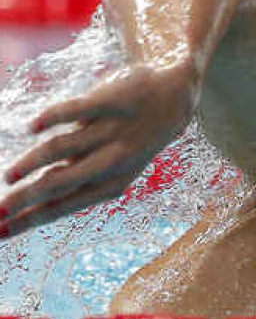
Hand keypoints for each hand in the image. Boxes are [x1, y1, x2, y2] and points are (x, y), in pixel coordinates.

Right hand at [0, 62, 196, 238]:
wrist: (177, 99)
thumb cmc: (131, 139)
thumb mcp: (108, 166)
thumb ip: (73, 177)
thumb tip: (31, 194)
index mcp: (111, 184)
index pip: (62, 206)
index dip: (29, 220)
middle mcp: (112, 161)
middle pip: (58, 184)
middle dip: (24, 200)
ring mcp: (112, 132)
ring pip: (62, 148)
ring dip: (32, 163)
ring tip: (10, 176)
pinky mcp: (112, 101)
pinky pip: (77, 109)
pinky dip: (53, 117)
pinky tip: (33, 127)